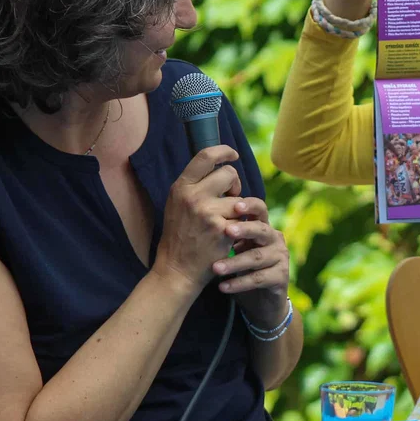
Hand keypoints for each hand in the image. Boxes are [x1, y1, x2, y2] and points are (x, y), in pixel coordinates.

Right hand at [154, 146, 243, 293]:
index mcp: (181, 187)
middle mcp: (193, 196)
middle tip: (230, 200)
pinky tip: (231, 234)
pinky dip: (241, 224)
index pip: (205, 156)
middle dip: (235, 185)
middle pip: (229, 173)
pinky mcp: (223, 228)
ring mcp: (208, 212)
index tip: (233, 154)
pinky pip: (242, 217)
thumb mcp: (178, 205)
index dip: (224, 151)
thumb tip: (219, 167)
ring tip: (228, 221)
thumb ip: (195, 186)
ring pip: (239, 197)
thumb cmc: (180, 236)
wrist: (177, 269)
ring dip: (238, 208)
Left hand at [211, 198, 290, 327]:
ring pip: (257, 257)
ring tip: (215, 268)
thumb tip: (202, 217)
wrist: (261, 300)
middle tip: (226, 230)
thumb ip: (228, 235)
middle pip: (261, 230)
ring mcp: (280, 258)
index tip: (234, 206)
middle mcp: (275, 239)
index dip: (249, 206)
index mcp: (263, 228)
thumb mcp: (236, 249)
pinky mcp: (281, 277)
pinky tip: (223, 287)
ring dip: (235, 263)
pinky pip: (259, 279)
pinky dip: (239, 283)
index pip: (260, 210)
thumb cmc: (243, 269)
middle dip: (244, 229)